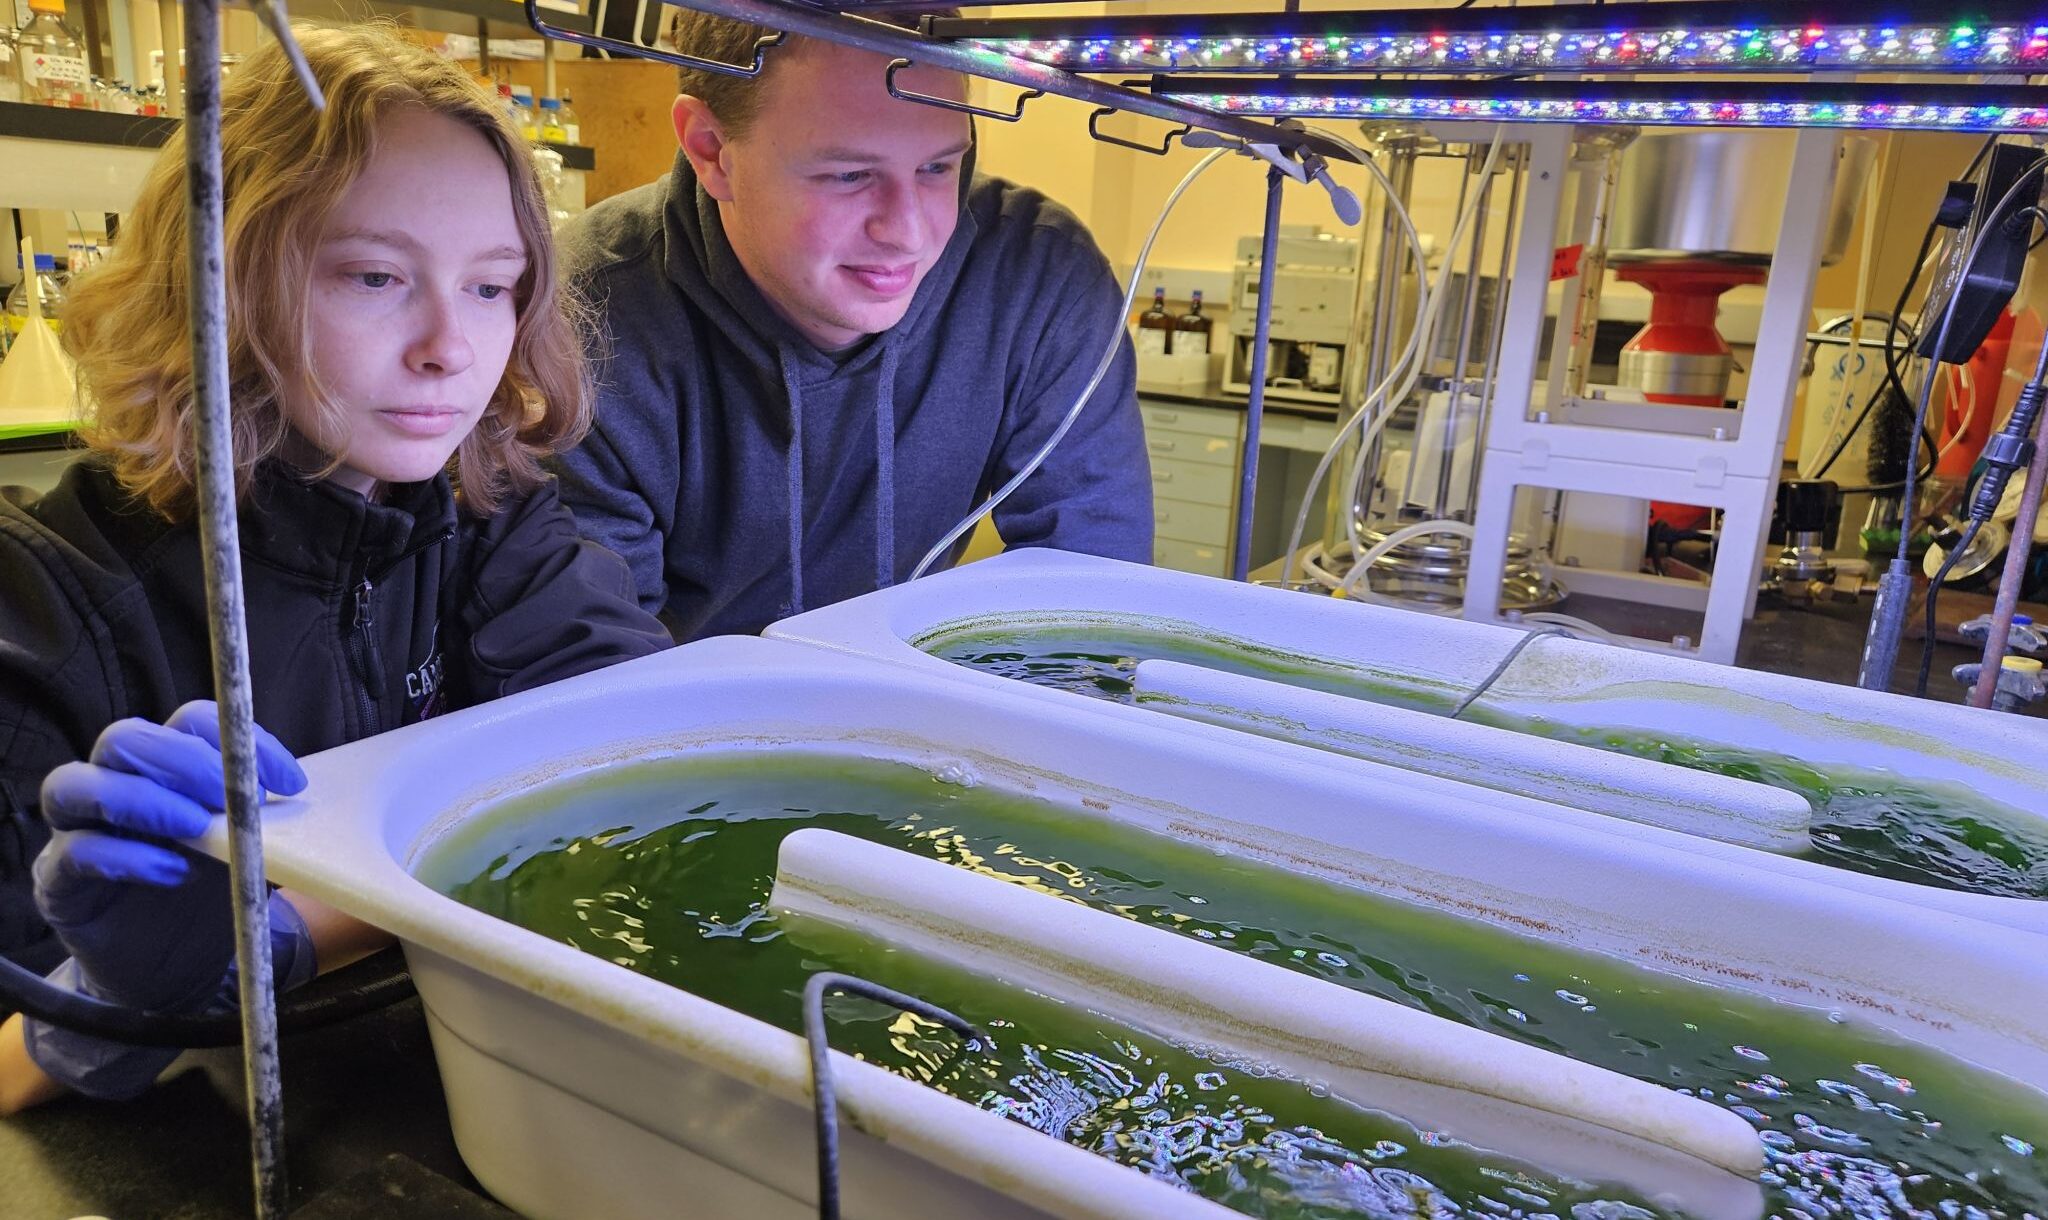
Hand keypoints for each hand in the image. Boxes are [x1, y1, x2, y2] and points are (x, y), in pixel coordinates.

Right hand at [33, 701, 306, 1012]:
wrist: (179, 969)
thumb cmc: (214, 897)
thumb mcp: (254, 854)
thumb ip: (268, 824)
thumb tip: (300, 800)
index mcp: (166, 769)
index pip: (188, 722)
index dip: (238, 741)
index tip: (289, 783)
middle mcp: (114, 786)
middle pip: (124, 739)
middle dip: (183, 759)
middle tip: (231, 796)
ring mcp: (78, 829)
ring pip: (73, 784)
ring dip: (142, 798)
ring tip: (196, 827)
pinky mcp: (58, 880)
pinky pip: (73, 851)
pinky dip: (124, 857)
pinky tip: (172, 872)